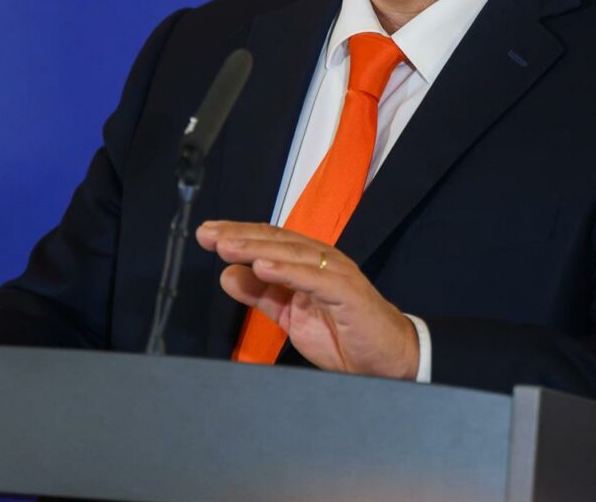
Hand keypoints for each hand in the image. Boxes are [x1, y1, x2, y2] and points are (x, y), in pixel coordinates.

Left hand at [196, 221, 418, 378]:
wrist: (388, 360)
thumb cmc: (344, 335)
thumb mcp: (292, 315)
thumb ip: (263, 295)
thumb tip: (229, 275)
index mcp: (309, 264)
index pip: (269, 241)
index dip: (238, 235)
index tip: (207, 234)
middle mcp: (322, 261)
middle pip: (276, 241)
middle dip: (239, 236)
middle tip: (208, 235)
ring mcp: (336, 274)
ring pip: (291, 254)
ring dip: (256, 248)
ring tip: (226, 246)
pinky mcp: (347, 292)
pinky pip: (314, 278)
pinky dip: (287, 270)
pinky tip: (262, 267)